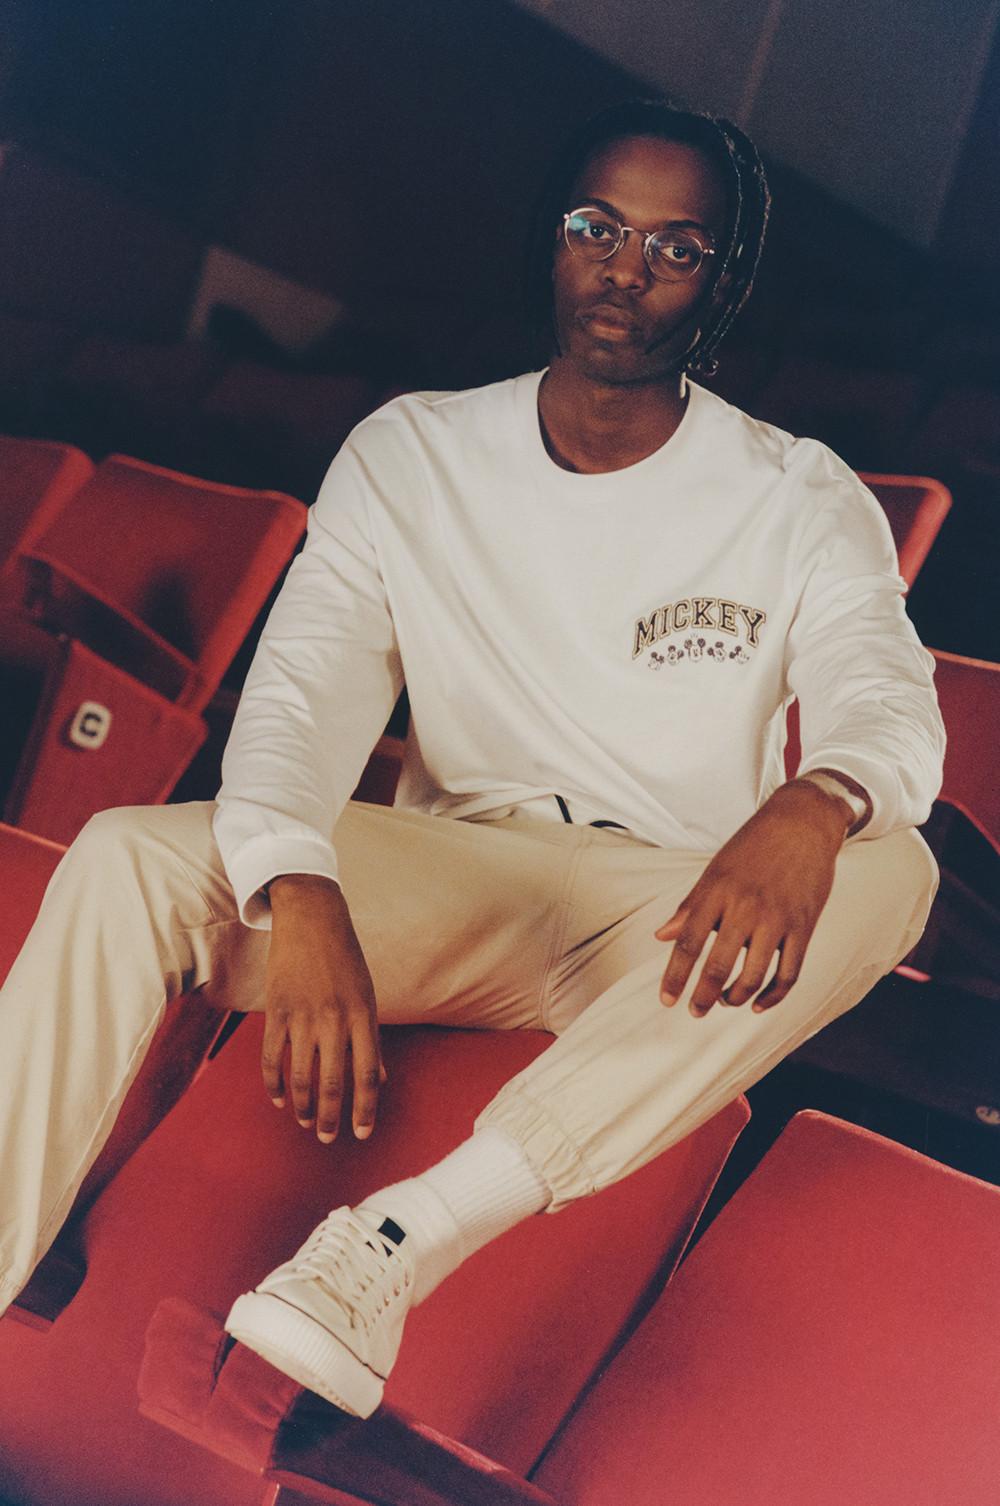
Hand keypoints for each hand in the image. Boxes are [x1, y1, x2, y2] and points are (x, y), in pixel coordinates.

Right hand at [263, 874, 384, 1141]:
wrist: (311, 919)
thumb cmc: (345, 960)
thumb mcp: (367, 995)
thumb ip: (370, 1039)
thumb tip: (380, 1079)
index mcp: (364, 1016)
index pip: (367, 1074)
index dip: (365, 1109)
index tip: (362, 1134)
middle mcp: (335, 1019)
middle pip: (334, 1082)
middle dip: (332, 1117)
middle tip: (329, 1138)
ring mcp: (304, 1016)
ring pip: (301, 1076)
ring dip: (303, 1105)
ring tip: (306, 1122)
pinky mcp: (277, 1010)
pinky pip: (273, 1056)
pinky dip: (274, 1083)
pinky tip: (278, 1099)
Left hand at [655, 780, 853, 1017]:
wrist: (802, 821)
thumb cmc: (753, 845)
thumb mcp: (715, 869)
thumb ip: (690, 906)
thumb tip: (661, 937)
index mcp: (717, 891)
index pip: (689, 942)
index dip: (675, 976)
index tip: (667, 1000)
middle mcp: (745, 907)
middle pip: (719, 965)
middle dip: (703, 995)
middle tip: (695, 1012)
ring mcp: (777, 918)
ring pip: (754, 975)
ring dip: (736, 997)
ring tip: (725, 1002)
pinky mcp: (804, 926)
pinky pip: (789, 972)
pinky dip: (774, 995)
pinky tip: (759, 1005)